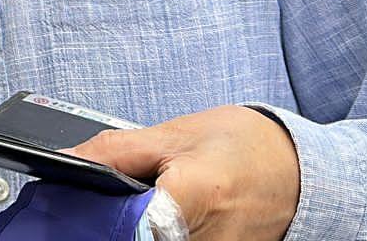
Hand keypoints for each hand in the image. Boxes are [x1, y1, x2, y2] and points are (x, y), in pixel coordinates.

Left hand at [69, 105, 298, 240]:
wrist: (300, 171)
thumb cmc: (246, 148)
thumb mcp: (173, 136)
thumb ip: (114, 152)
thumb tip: (66, 159)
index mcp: (190, 200)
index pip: (121, 227)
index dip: (92, 218)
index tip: (69, 210)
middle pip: (133, 239)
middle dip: (111, 223)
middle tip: (103, 205)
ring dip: (133, 231)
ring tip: (138, 208)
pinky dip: (155, 236)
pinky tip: (153, 221)